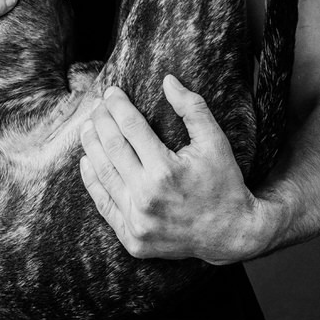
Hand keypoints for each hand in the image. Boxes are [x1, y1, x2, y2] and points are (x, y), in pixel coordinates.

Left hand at [78, 76, 275, 265]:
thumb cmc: (224, 183)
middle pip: (112, 148)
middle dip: (101, 121)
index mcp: (166, 171)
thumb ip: (192, 108)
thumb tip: (167, 80)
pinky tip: (87, 162)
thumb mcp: (215, 142)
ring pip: (103, 175)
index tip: (111, 92)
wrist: (232, 235)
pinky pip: (104, 205)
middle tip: (97, 105)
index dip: (118, 106)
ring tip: (87, 126)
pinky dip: (92, 181)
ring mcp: (137, 221)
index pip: (131, 127)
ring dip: (91, 147)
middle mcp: (147, 196)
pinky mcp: (132, 238)